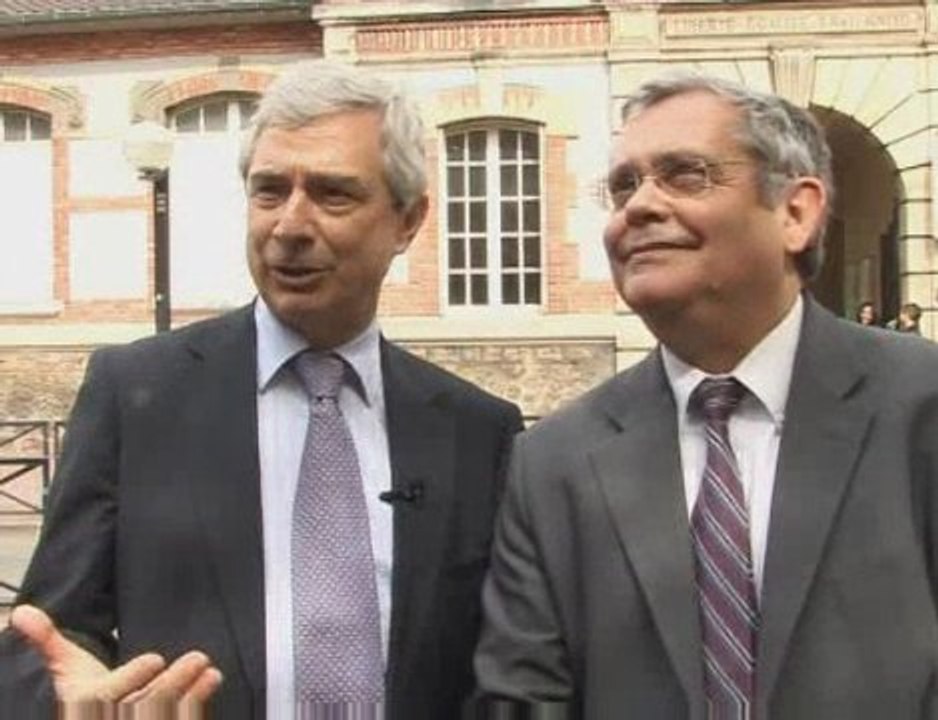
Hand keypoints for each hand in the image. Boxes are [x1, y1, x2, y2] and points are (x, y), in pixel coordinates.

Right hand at [10, 604, 221, 715]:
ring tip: (210, 671)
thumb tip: (21, 613)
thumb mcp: (62, 667)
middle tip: (198, 658)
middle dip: (173, 684)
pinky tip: (211, 682)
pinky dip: (196, 703)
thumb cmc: (79, 693)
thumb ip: (47, 640)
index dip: (133, 677)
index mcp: (88, 703)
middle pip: (146, 705)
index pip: (111, 695)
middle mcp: (113, 719)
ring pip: (165, 714)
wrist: (88, 718)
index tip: (155, 658)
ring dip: (192, 695)